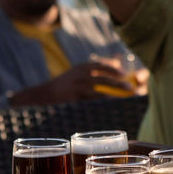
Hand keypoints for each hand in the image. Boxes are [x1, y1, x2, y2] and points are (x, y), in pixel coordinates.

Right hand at [8, 60, 131, 104]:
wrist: (42, 95)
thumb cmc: (62, 88)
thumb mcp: (75, 75)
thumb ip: (90, 75)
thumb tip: (112, 75)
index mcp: (80, 67)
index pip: (100, 65)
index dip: (113, 69)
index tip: (124, 74)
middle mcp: (79, 75)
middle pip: (103, 77)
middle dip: (118, 82)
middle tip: (130, 88)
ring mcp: (76, 86)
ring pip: (99, 90)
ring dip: (113, 94)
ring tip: (124, 98)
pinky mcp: (73, 98)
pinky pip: (91, 102)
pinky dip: (102, 104)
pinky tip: (110, 108)